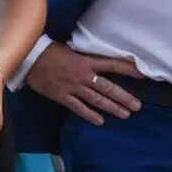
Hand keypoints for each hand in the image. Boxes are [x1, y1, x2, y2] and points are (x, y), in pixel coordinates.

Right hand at [24, 43, 142, 125]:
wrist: (29, 58)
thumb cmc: (49, 51)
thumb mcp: (71, 50)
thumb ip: (84, 58)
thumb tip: (96, 63)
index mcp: (86, 61)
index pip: (111, 65)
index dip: (127, 69)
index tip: (142, 75)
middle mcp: (83, 75)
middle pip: (108, 88)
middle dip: (124, 97)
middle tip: (137, 106)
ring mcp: (73, 87)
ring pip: (97, 100)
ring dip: (112, 108)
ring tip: (125, 115)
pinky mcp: (62, 96)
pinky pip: (78, 108)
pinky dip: (90, 115)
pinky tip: (100, 121)